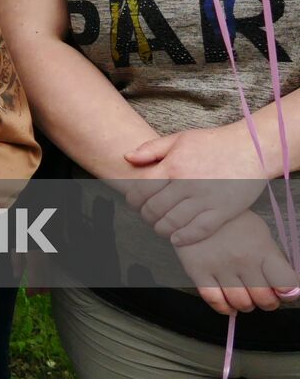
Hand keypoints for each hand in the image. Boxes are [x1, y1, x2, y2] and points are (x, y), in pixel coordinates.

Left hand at [123, 125, 267, 245]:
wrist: (252, 149)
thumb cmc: (213, 143)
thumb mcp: (179, 139)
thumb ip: (151, 149)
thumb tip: (127, 158)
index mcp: (173, 166)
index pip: (142, 190)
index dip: (134, 200)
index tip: (134, 203)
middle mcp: (187, 184)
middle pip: (155, 208)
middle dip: (146, 216)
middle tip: (147, 216)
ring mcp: (206, 199)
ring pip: (174, 222)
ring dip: (161, 229)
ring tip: (160, 227)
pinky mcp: (224, 211)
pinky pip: (200, 230)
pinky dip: (185, 238)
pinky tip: (177, 239)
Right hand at [172, 210, 298, 314]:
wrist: (193, 206)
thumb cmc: (233, 222)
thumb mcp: (259, 233)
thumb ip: (271, 259)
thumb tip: (283, 287)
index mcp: (262, 249)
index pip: (286, 283)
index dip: (289, 292)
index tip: (284, 292)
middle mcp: (243, 260)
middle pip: (264, 299)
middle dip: (267, 302)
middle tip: (261, 295)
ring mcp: (219, 266)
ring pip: (241, 303)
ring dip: (246, 305)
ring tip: (243, 296)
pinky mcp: (197, 270)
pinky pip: (214, 300)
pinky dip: (224, 308)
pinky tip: (227, 304)